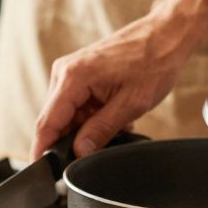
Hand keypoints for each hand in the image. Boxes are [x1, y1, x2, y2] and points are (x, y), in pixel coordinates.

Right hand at [31, 17, 190, 158]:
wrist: (165, 35)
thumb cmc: (153, 61)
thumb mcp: (131, 104)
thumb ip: (101, 130)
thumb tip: (79, 152)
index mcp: (73, 77)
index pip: (47, 123)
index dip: (43, 151)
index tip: (45, 172)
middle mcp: (64, 72)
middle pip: (55, 122)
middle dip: (75, 140)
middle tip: (103, 146)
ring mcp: (70, 73)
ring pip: (68, 117)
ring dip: (88, 128)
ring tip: (118, 124)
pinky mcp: (79, 75)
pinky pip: (77, 106)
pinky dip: (94, 117)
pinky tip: (115, 115)